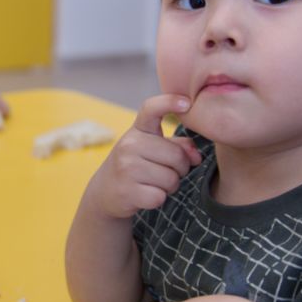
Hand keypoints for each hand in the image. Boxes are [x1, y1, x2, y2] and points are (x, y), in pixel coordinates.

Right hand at [86, 93, 201, 218]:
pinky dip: (159, 199)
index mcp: (138, 130)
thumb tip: (195, 155)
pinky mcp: (126, 191)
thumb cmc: (136, 166)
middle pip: (177, 156)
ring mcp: (126, 167)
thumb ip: (178, 146)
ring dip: (169, 186)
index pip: (151, 109)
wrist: (105, 192)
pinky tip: (145, 194)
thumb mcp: (153, 150)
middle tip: (165, 172)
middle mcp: (129, 144)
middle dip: (180, 168)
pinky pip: (160, 197)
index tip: (187, 103)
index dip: (170, 102)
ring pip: (171, 179)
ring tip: (153, 183)